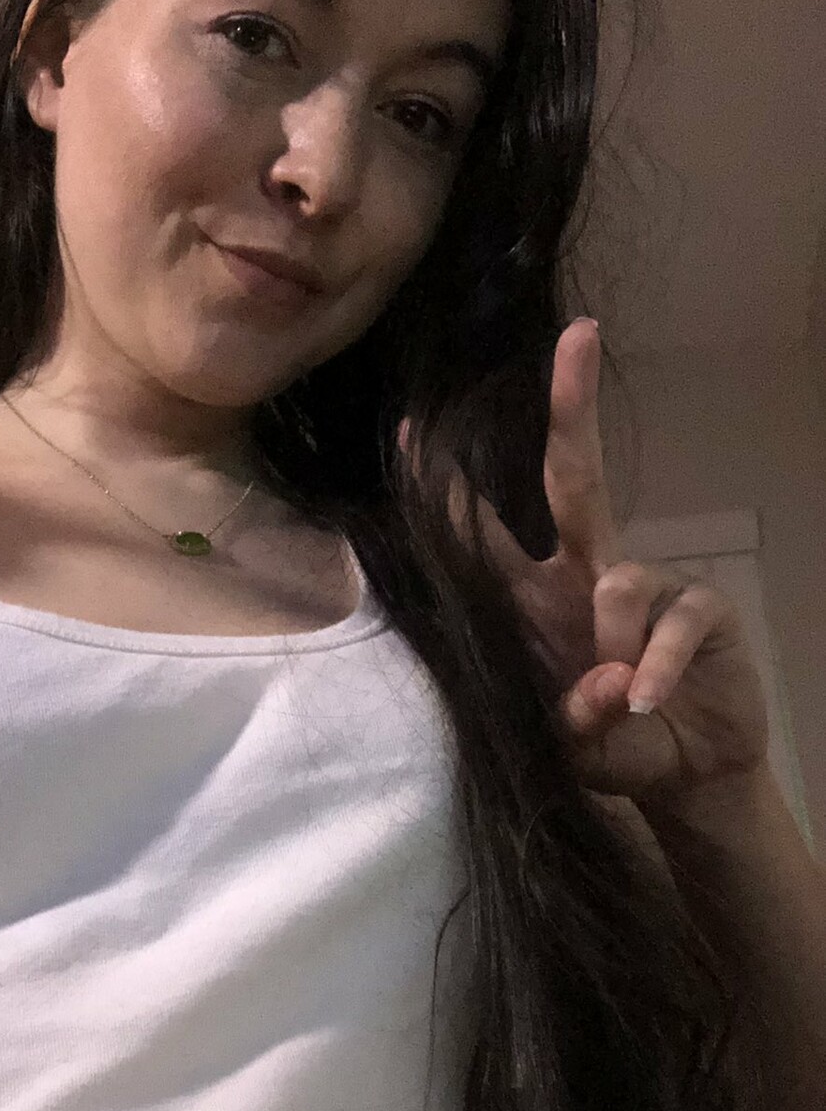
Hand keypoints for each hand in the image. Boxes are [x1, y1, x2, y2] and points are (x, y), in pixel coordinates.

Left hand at [400, 320, 771, 811]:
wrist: (685, 773)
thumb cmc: (607, 743)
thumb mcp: (563, 741)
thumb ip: (567, 719)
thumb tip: (605, 687)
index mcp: (533, 597)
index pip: (482, 530)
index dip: (447, 485)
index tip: (409, 428)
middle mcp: (587, 575)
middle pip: (575, 479)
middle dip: (571, 409)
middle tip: (576, 338)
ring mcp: (649, 586)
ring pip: (617, 579)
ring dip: (609, 645)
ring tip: (616, 701)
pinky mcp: (702, 610)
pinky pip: (673, 623)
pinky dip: (655, 668)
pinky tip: (647, 701)